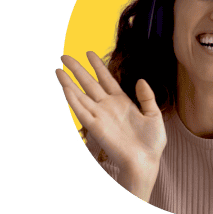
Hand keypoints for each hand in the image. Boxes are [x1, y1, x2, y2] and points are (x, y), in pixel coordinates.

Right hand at [57, 51, 165, 200]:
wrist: (145, 161)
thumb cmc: (151, 142)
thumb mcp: (154, 116)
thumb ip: (147, 98)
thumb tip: (141, 80)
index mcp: (122, 102)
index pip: (107, 79)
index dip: (98, 66)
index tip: (89, 52)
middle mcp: (108, 107)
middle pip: (89, 83)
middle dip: (78, 70)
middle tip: (65, 56)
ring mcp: (100, 116)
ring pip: (80, 95)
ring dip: (68, 83)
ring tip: (58, 69)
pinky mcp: (95, 127)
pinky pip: (81, 111)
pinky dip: (72, 100)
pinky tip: (65, 88)